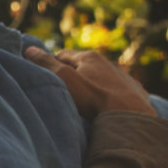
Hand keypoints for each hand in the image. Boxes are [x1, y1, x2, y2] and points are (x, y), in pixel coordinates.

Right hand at [24, 47, 155, 116]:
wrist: (130, 117)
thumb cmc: (93, 98)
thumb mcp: (63, 79)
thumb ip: (46, 63)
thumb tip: (29, 49)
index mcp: (90, 57)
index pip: (63, 54)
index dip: (52, 64)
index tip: (46, 76)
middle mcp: (109, 63)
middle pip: (85, 65)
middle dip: (74, 74)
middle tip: (64, 90)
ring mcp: (125, 77)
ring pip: (104, 77)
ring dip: (94, 84)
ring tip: (87, 100)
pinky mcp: (137, 92)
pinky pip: (120, 90)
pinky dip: (112, 94)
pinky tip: (108, 106)